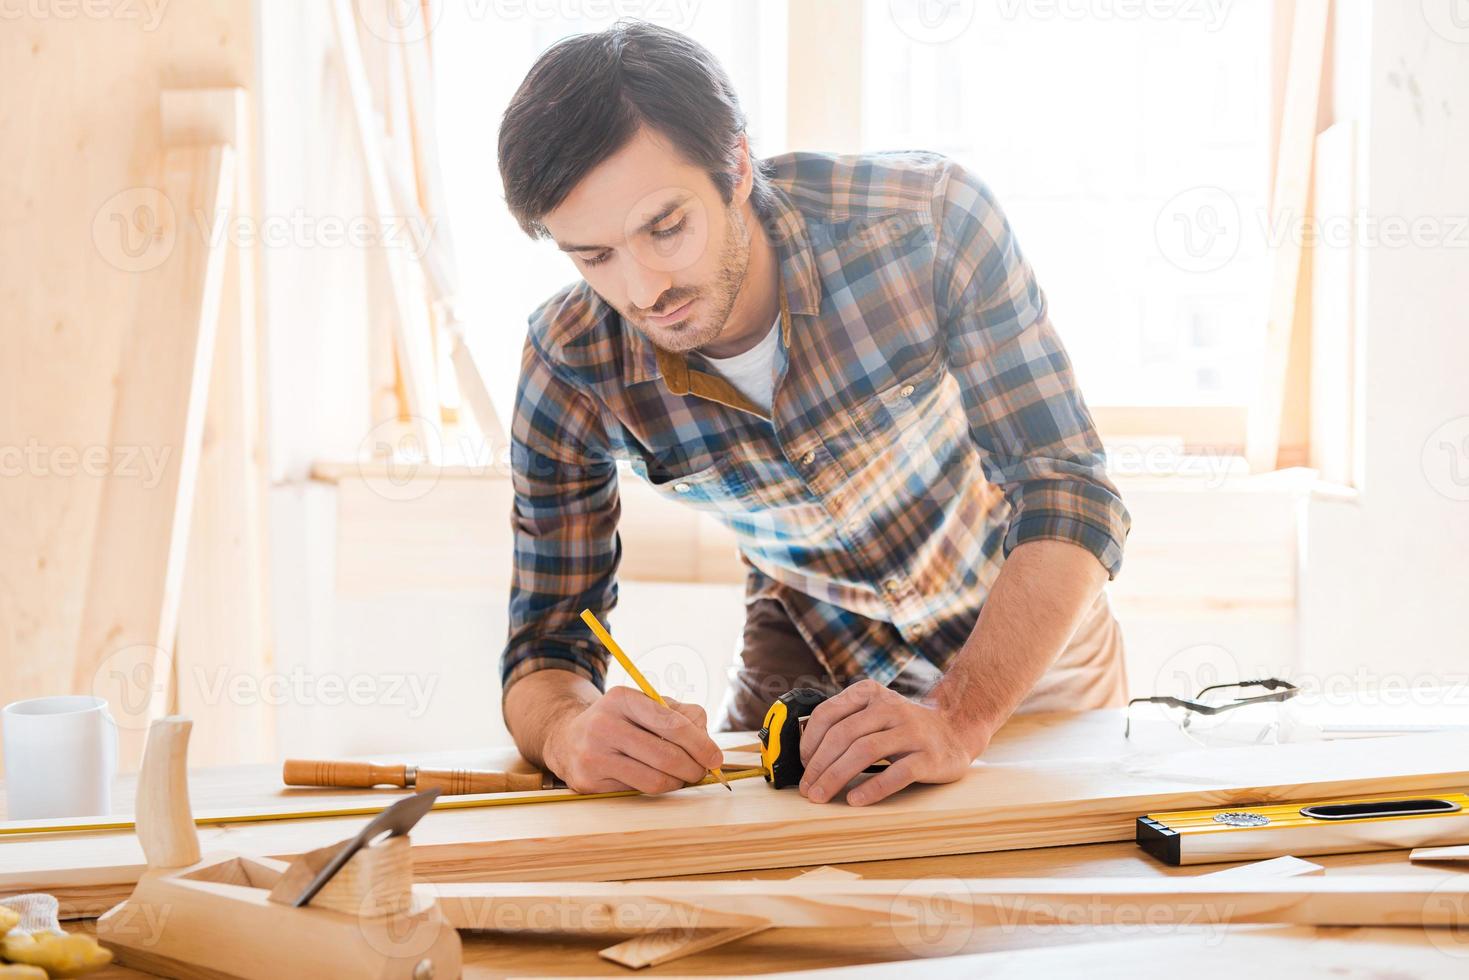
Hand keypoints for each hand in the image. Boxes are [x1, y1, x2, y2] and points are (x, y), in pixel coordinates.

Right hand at [542, 687, 723, 794]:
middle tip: (701, 772)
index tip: (715, 758)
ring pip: (654, 779)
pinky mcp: (588, 781)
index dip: (700, 744)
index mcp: (622, 698)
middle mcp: (604, 724)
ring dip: (677, 782)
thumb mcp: (648, 706)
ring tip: (681, 777)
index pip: (671, 723)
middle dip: (693, 768)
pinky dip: (655, 788)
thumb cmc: (621, 722)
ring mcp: (593, 754)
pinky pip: (637, 791)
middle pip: (666, 755)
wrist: (568, 738)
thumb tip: (707, 743)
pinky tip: (656, 779)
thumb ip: (683, 716)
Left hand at [798, 679, 982, 805]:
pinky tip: (855, 799)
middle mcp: (890, 707)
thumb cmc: (904, 727)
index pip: (828, 713)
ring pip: (865, 751)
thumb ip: (845, 724)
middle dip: (819, 765)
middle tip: (807, 788)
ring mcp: (911, 730)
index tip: (802, 765)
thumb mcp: (874, 713)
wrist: (956, 730)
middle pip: (843, 735)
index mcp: (869, 693)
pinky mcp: (929, 756)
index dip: (808, 741)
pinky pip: (897, 773)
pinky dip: (873, 788)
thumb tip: (806, 756)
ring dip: (836, 776)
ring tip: (821, 795)